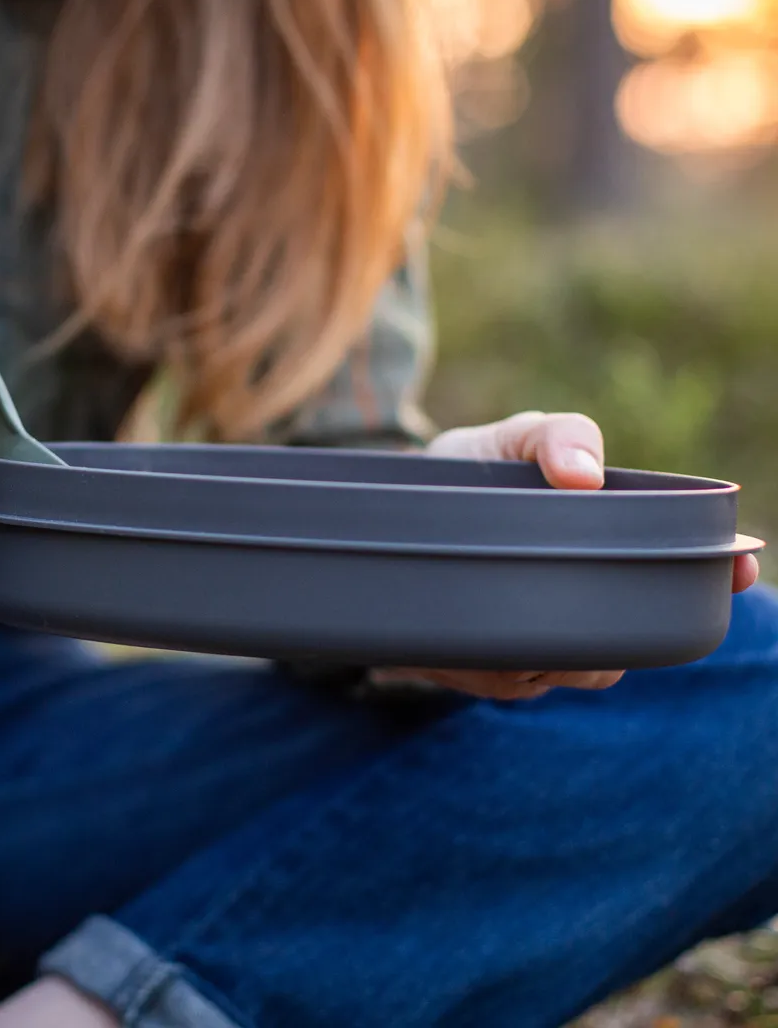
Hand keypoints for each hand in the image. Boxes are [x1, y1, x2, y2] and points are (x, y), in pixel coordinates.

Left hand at [374, 411, 760, 700]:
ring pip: (556, 675)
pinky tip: (445, 633)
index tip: (735, 569)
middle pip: (616, 651)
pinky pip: (497, 683)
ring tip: (479, 601)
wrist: (385, 512)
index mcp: (601, 550)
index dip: (710, 577)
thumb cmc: (467, 470)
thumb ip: (553, 438)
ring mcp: (535, 643)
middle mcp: (578, 605)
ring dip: (527, 651)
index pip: (672, 579)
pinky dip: (474, 662)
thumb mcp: (507, 441)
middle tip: (552, 606)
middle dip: (598, 639)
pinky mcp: (483, 667)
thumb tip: (584, 475)